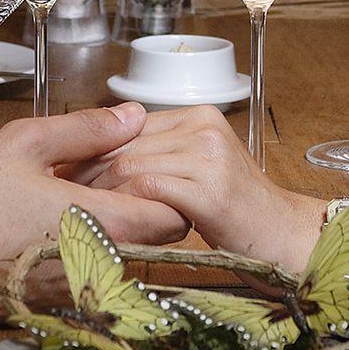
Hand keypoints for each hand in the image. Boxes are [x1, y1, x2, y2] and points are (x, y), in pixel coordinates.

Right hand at [0, 103, 183, 326]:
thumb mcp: (23, 145)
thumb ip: (86, 130)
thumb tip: (133, 116)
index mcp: (99, 224)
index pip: (176, 217)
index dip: (168, 190)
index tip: (143, 171)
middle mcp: (99, 268)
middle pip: (160, 244)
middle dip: (147, 210)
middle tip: (110, 182)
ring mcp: (81, 295)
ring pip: (130, 263)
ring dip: (118, 235)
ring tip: (76, 204)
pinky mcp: (60, 310)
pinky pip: (97, 281)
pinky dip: (91, 256)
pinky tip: (55, 231)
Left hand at [77, 108, 325, 272]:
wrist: (283, 234)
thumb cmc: (238, 208)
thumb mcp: (199, 167)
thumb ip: (161, 153)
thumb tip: (100, 155)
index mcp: (199, 115)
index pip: (128, 125)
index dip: (94, 149)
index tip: (70, 171)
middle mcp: (204, 127)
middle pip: (125, 144)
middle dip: (89, 171)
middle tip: (65, 193)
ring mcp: (208, 156)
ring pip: (130, 165)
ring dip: (101, 192)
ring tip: (86, 211)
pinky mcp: (209, 190)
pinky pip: (148, 190)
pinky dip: (125, 205)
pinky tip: (117, 221)